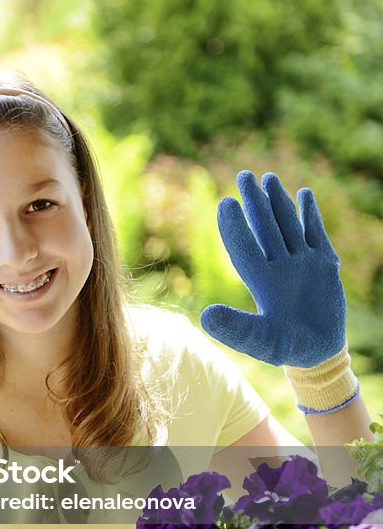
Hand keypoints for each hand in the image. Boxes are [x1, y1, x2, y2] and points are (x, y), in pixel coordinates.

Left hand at [200, 171, 345, 367]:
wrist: (317, 352)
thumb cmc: (285, 348)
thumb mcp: (259, 340)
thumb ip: (235, 329)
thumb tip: (205, 316)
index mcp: (261, 281)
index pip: (245, 247)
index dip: (235, 227)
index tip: (225, 203)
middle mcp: (278, 267)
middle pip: (265, 227)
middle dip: (255, 202)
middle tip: (244, 175)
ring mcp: (301, 263)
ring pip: (288, 225)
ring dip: (278, 202)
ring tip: (268, 178)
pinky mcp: (324, 265)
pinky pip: (315, 234)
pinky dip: (310, 215)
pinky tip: (304, 194)